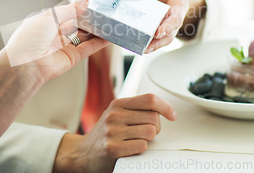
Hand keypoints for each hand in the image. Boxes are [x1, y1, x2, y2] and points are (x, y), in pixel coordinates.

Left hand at [5, 0, 108, 82]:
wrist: (25, 65)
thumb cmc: (30, 38)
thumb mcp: (50, 16)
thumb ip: (70, 9)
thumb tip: (85, 0)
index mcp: (47, 21)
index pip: (66, 12)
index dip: (79, 7)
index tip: (93, 2)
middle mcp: (55, 34)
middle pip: (77, 24)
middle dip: (90, 18)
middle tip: (104, 12)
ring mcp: (64, 46)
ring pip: (84, 36)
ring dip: (96, 30)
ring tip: (110, 23)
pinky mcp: (71, 58)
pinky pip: (87, 48)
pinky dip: (98, 43)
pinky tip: (108, 37)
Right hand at [53, 94, 176, 172]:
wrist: (82, 154)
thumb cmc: (104, 135)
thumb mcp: (116, 115)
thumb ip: (134, 109)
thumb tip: (161, 109)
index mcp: (118, 104)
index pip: (149, 99)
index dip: (165, 106)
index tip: (172, 115)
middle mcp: (114, 115)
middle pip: (153, 117)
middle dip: (156, 127)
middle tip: (146, 134)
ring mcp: (112, 131)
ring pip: (150, 132)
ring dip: (148, 140)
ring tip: (136, 141)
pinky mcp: (113, 148)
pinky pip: (142, 146)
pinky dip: (140, 149)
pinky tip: (130, 149)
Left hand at [130, 0, 189, 51]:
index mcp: (178, 5)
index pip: (176, 19)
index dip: (167, 27)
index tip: (158, 33)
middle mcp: (175, 18)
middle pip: (171, 34)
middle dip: (160, 43)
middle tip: (147, 48)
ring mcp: (169, 24)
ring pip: (165, 38)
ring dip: (154, 46)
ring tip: (141, 50)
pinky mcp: (161, 27)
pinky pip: (157, 37)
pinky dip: (149, 42)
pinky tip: (138, 44)